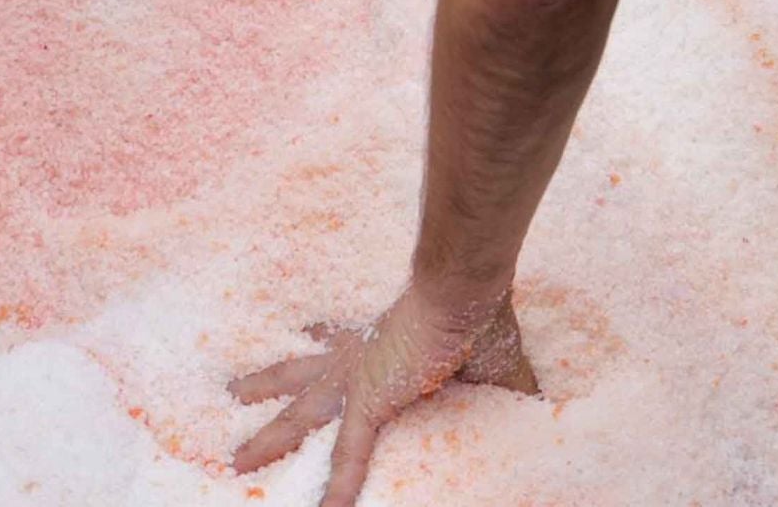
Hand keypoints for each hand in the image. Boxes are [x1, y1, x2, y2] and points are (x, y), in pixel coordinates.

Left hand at [230, 284, 536, 504]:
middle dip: (264, 384)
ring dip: (269, 435)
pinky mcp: (369, 399)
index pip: (340, 336)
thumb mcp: (494, 363)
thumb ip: (507, 389)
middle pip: (299, 372)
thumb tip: (545, 404)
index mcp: (378, 337)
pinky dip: (339, 484)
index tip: (306, 329)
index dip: (321, 333)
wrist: (464, 293)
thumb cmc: (480, 316)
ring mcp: (356, 377)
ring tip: (237, 459)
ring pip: (300, 411)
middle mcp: (356, 354)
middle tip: (232, 391)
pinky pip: (348, 453)